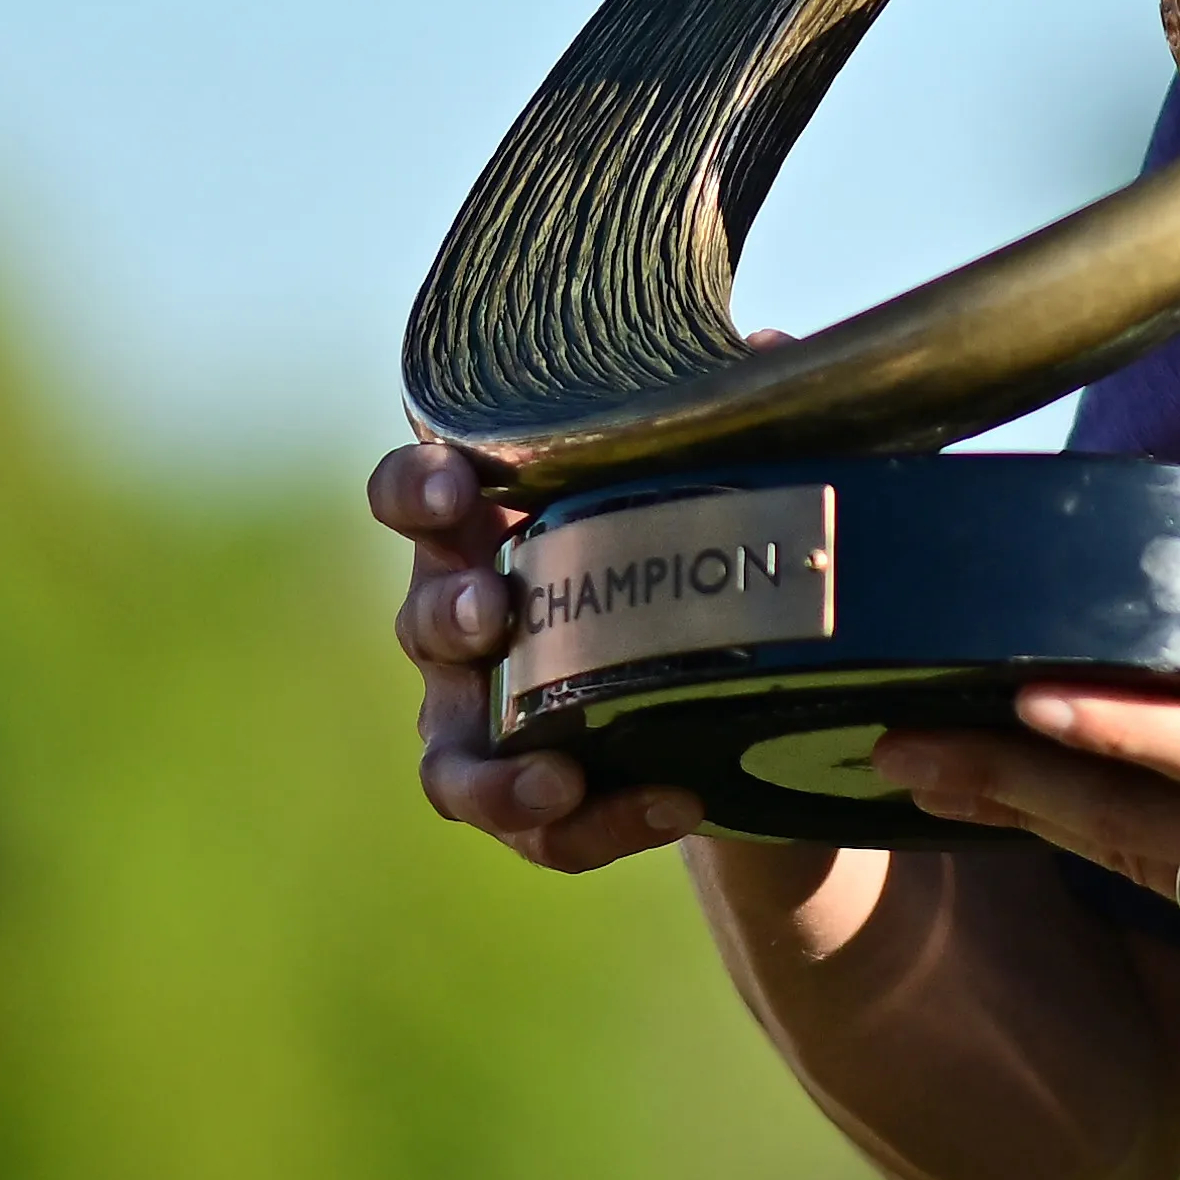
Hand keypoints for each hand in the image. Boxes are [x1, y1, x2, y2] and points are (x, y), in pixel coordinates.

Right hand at [373, 435, 714, 880]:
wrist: (746, 703)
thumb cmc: (692, 560)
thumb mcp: (720, 492)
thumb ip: (732, 428)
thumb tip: (764, 347)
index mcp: (492, 532)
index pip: (415, 497)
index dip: (415, 489)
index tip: (453, 485)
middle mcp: (469, 629)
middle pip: (420, 622)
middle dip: (450, 616)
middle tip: (496, 613)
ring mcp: (491, 725)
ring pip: (450, 760)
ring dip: (490, 770)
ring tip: (554, 775)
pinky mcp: (540, 806)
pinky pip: (542, 832)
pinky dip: (599, 828)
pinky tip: (674, 806)